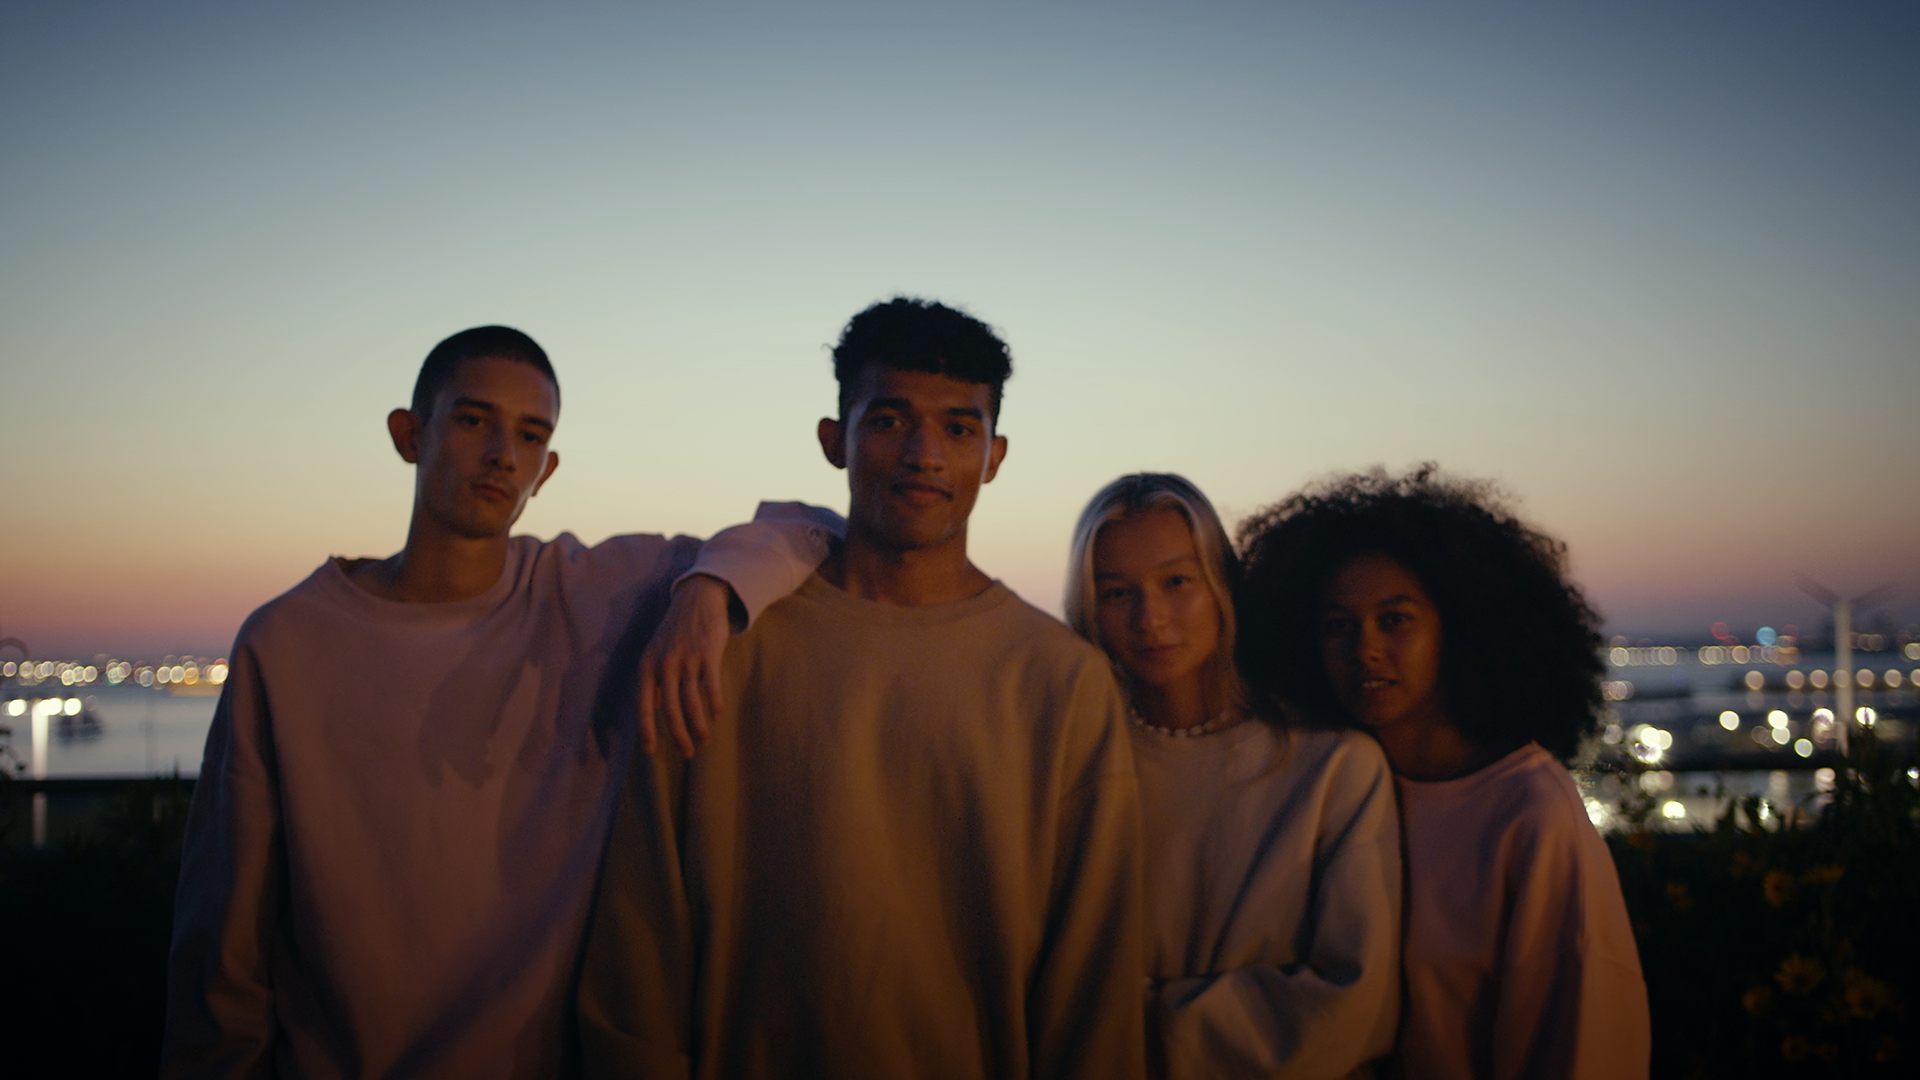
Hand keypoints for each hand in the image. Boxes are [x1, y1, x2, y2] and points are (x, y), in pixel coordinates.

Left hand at [637, 574, 732, 757]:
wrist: (698, 599)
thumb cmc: (676, 630)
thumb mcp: (656, 652)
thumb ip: (654, 679)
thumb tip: (654, 707)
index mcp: (647, 666)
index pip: (643, 705)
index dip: (646, 730)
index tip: (651, 751)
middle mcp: (664, 664)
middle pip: (671, 711)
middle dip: (679, 736)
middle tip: (687, 753)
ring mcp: (686, 659)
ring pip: (692, 704)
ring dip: (699, 726)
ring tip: (703, 740)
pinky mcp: (708, 654)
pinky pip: (711, 687)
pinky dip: (714, 705)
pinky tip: (716, 715)